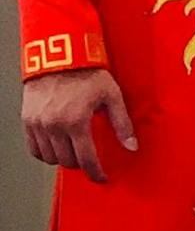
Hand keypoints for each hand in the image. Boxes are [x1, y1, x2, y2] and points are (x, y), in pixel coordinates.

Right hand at [22, 67, 137, 183]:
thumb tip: (132, 145)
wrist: (60, 53)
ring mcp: (38, 124)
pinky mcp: (28, 120)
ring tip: (74, 150)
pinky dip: (45, 152)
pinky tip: (56, 146)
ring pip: (49, 157)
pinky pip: (33, 148)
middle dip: (80, 164)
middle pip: (67, 161)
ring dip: (63, 159)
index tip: (101, 177)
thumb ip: (122, 123)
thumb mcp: (111, 94)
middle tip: (89, 159)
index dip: (95, 173)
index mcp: (76, 121)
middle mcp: (54, 126)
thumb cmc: (87, 71)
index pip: (86, 160)